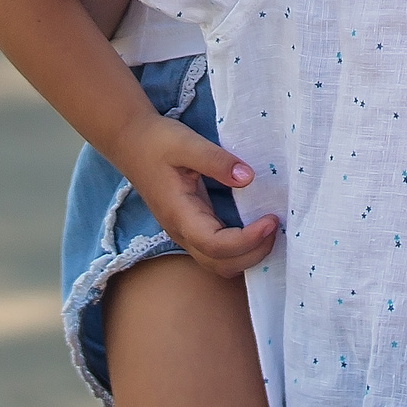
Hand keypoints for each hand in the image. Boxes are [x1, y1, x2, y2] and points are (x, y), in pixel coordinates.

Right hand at [118, 112, 280, 278]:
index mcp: (180, 214)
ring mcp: (185, 232)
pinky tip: (257, 228)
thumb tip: (248, 177)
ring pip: (219, 263)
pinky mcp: (191, 226)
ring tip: (270, 228)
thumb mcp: (187, 143)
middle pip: (220, 265)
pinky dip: (241, 248)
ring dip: (248, 254)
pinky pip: (218, 251)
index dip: (247, 241)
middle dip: (253, 254)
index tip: (270, 220)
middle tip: (275, 226)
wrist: (131, 141)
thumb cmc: (158, 142)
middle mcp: (182, 231)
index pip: (215, 245)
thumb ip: (217, 161)